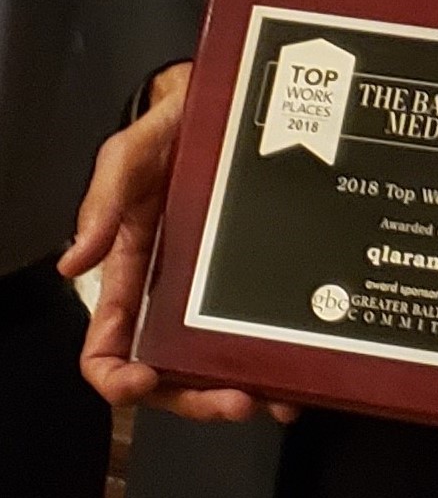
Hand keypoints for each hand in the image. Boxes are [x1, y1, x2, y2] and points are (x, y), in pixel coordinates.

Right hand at [59, 62, 296, 424]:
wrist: (224, 95)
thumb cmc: (167, 128)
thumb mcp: (130, 154)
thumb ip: (103, 202)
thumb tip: (73, 262)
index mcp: (133, 270)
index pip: (109, 343)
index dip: (117, 376)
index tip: (140, 382)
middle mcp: (173, 288)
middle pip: (172, 368)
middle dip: (196, 397)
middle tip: (235, 402)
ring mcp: (218, 282)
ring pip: (220, 357)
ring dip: (242, 386)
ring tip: (277, 399)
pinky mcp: (258, 268)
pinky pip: (262, 321)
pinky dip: (280, 351)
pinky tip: (304, 366)